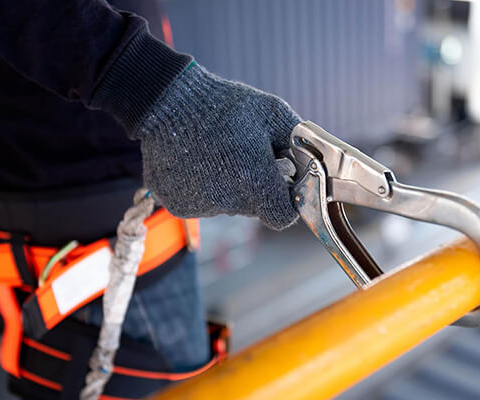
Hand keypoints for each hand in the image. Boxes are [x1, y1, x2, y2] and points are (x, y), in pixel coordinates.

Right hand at [134, 63, 300, 229]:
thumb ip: (299, 143)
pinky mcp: (179, 205)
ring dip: (228, 187)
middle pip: (254, 210)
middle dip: (256, 188)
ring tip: (217, 153)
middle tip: (245, 156)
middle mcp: (226, 200)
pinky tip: (197, 161)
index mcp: (254, 180)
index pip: (282, 216)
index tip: (280, 183)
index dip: (286, 201)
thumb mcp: (272, 112)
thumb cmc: (222, 104)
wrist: (165, 101)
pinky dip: (203, 187)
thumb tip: (313, 163)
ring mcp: (200, 206)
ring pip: (227, 206)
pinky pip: (202, 204)